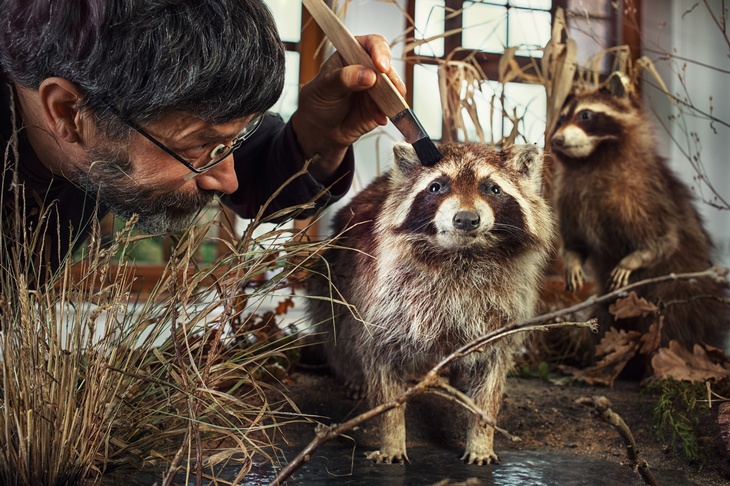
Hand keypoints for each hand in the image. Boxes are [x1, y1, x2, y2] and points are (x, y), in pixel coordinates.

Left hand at [291, 34, 404, 181]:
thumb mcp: (325, 86)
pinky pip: (390, 107)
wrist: (320, 127)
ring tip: (384, 107)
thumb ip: (344, 78)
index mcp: (352, 54)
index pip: (372, 44)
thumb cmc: (319, 99)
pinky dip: (387, 112)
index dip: (379, 51)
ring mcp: (377, 88)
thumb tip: (369, 75)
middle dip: (391, 77)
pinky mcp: (381, 106)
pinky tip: (380, 118)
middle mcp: (368, 68)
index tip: (381, 65)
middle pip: (387, 66)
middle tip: (391, 88)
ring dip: (393, 96)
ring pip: (393, 87)